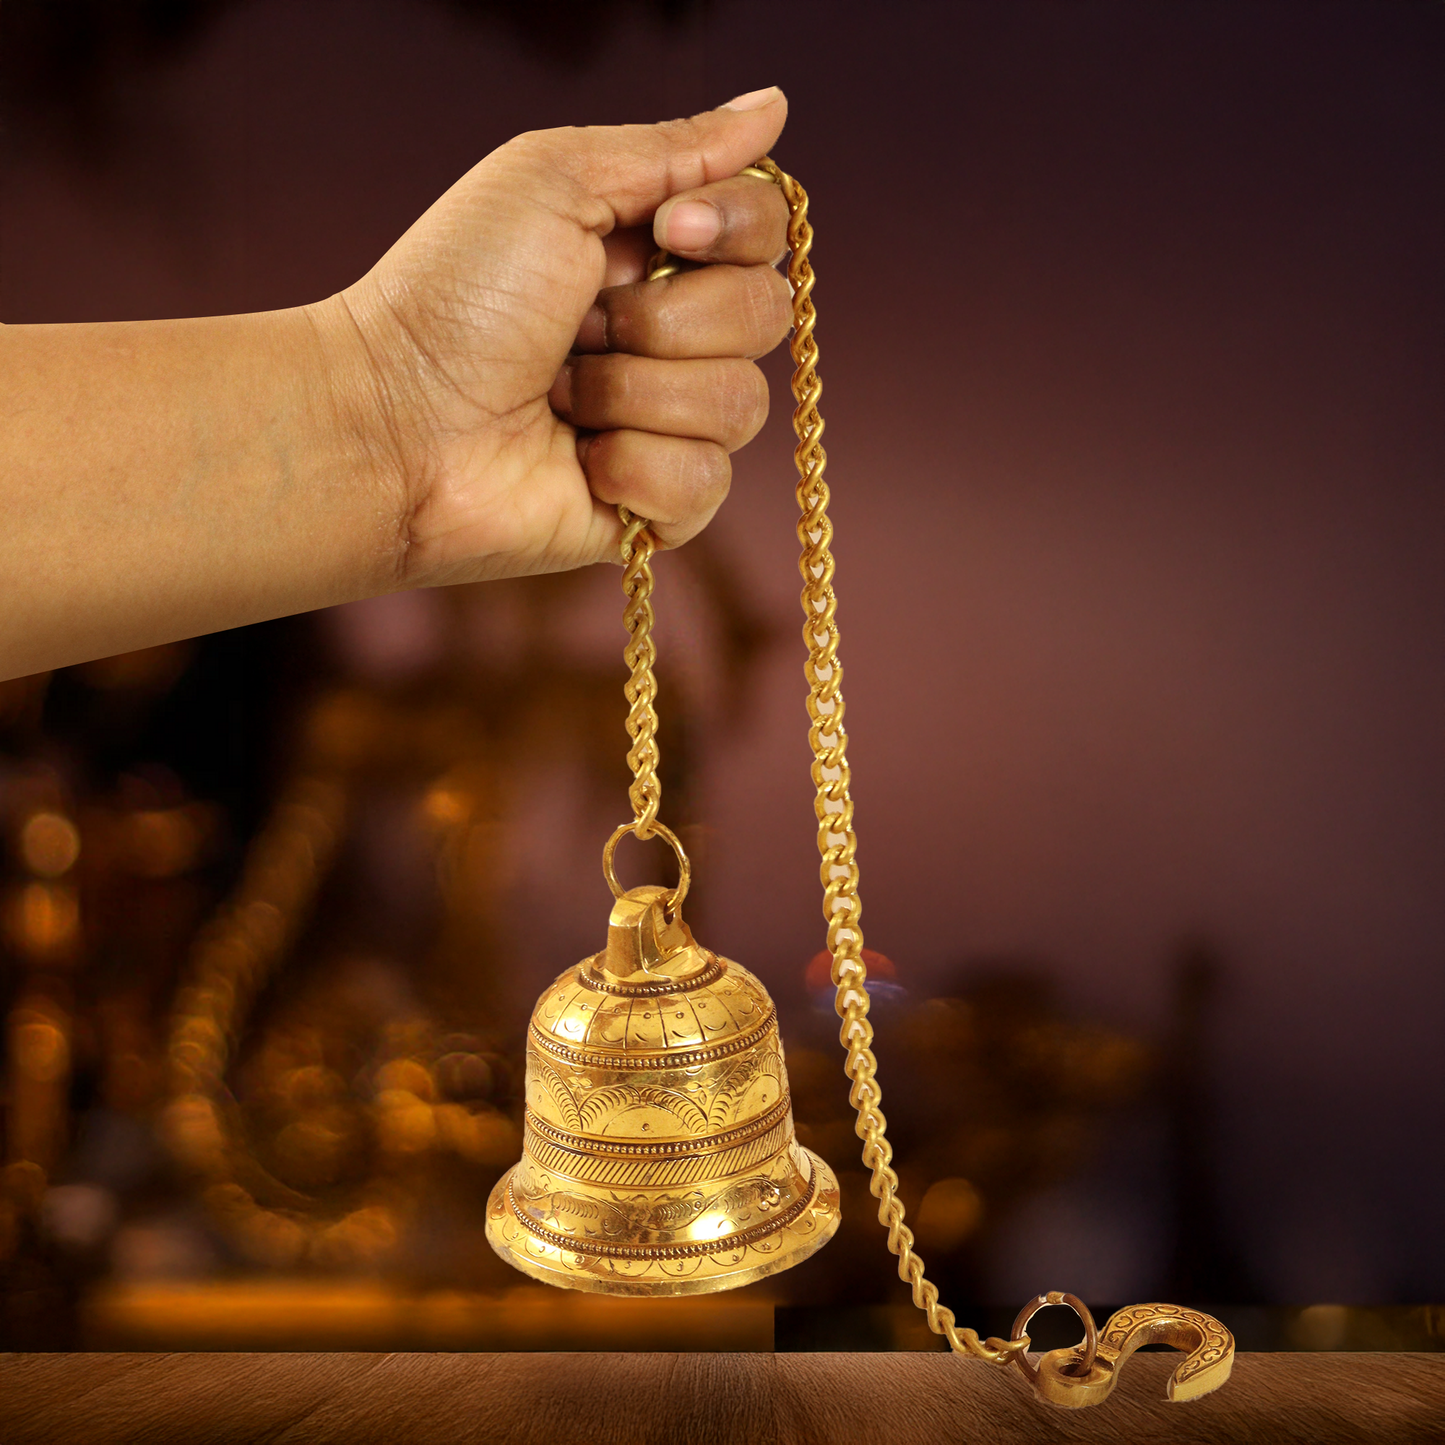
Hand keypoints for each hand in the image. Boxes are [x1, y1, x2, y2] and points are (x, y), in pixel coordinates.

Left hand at [325, 86, 791, 587]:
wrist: (393, 423)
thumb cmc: (453, 298)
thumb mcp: (556, 181)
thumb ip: (674, 149)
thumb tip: (773, 107)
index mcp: (657, 255)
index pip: (766, 233)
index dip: (735, 229)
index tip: (667, 229)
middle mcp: (675, 339)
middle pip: (764, 316)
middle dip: (663, 320)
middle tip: (578, 327)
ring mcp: (671, 425)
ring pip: (739, 404)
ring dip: (632, 393)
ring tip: (558, 399)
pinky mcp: (661, 507)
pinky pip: (707, 483)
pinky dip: (633, 468)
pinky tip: (578, 463)